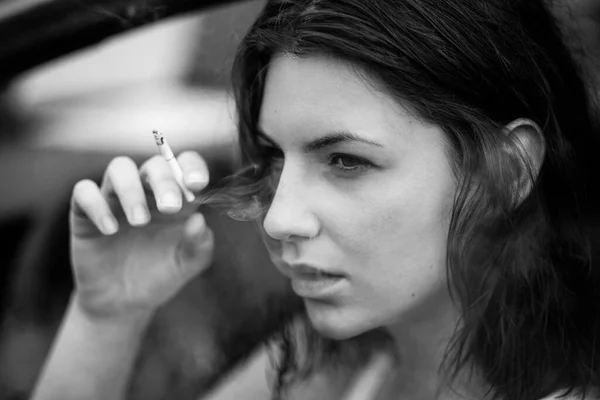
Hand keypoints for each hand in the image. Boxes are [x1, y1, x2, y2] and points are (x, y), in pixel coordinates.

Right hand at [69, 152, 213, 321]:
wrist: (124, 305)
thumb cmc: (159, 277)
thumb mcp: (186, 266)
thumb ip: (198, 245)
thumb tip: (200, 220)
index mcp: (177, 198)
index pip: (185, 166)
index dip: (192, 167)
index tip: (197, 183)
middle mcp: (147, 192)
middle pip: (154, 165)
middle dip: (165, 181)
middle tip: (170, 207)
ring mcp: (116, 199)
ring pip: (119, 168)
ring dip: (131, 189)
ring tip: (139, 221)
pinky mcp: (86, 213)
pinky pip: (84, 192)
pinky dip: (96, 205)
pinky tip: (110, 230)